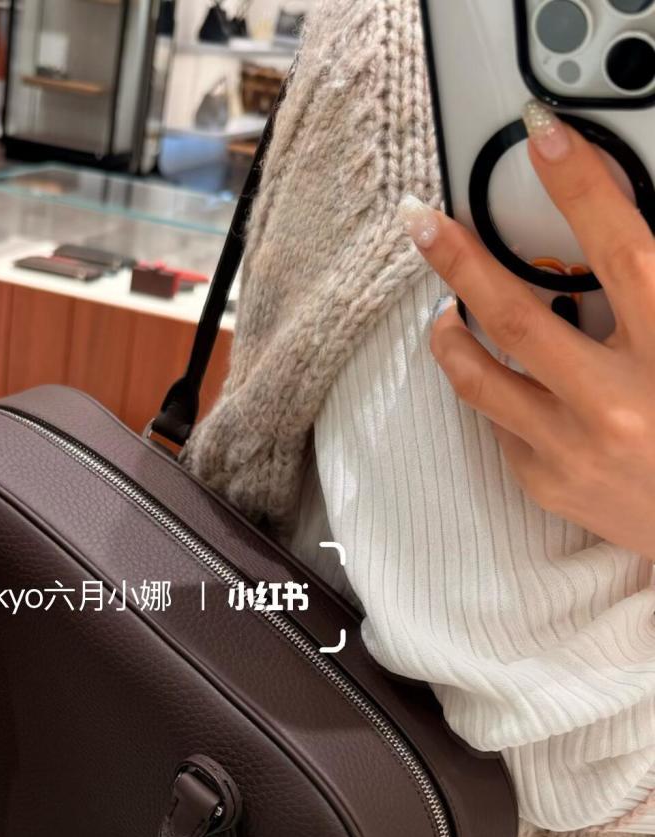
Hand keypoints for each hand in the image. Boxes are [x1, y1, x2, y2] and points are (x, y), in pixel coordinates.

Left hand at [399, 100, 654, 562]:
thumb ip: (653, 295)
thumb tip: (608, 233)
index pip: (622, 252)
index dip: (581, 188)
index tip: (543, 136)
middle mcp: (616, 404)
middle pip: (517, 317)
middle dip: (461, 261)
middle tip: (420, 222)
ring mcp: (572, 450)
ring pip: (480, 379)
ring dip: (450, 333)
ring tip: (443, 307)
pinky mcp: (546, 484)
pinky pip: (502, 424)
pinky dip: (500, 392)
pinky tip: (514, 379)